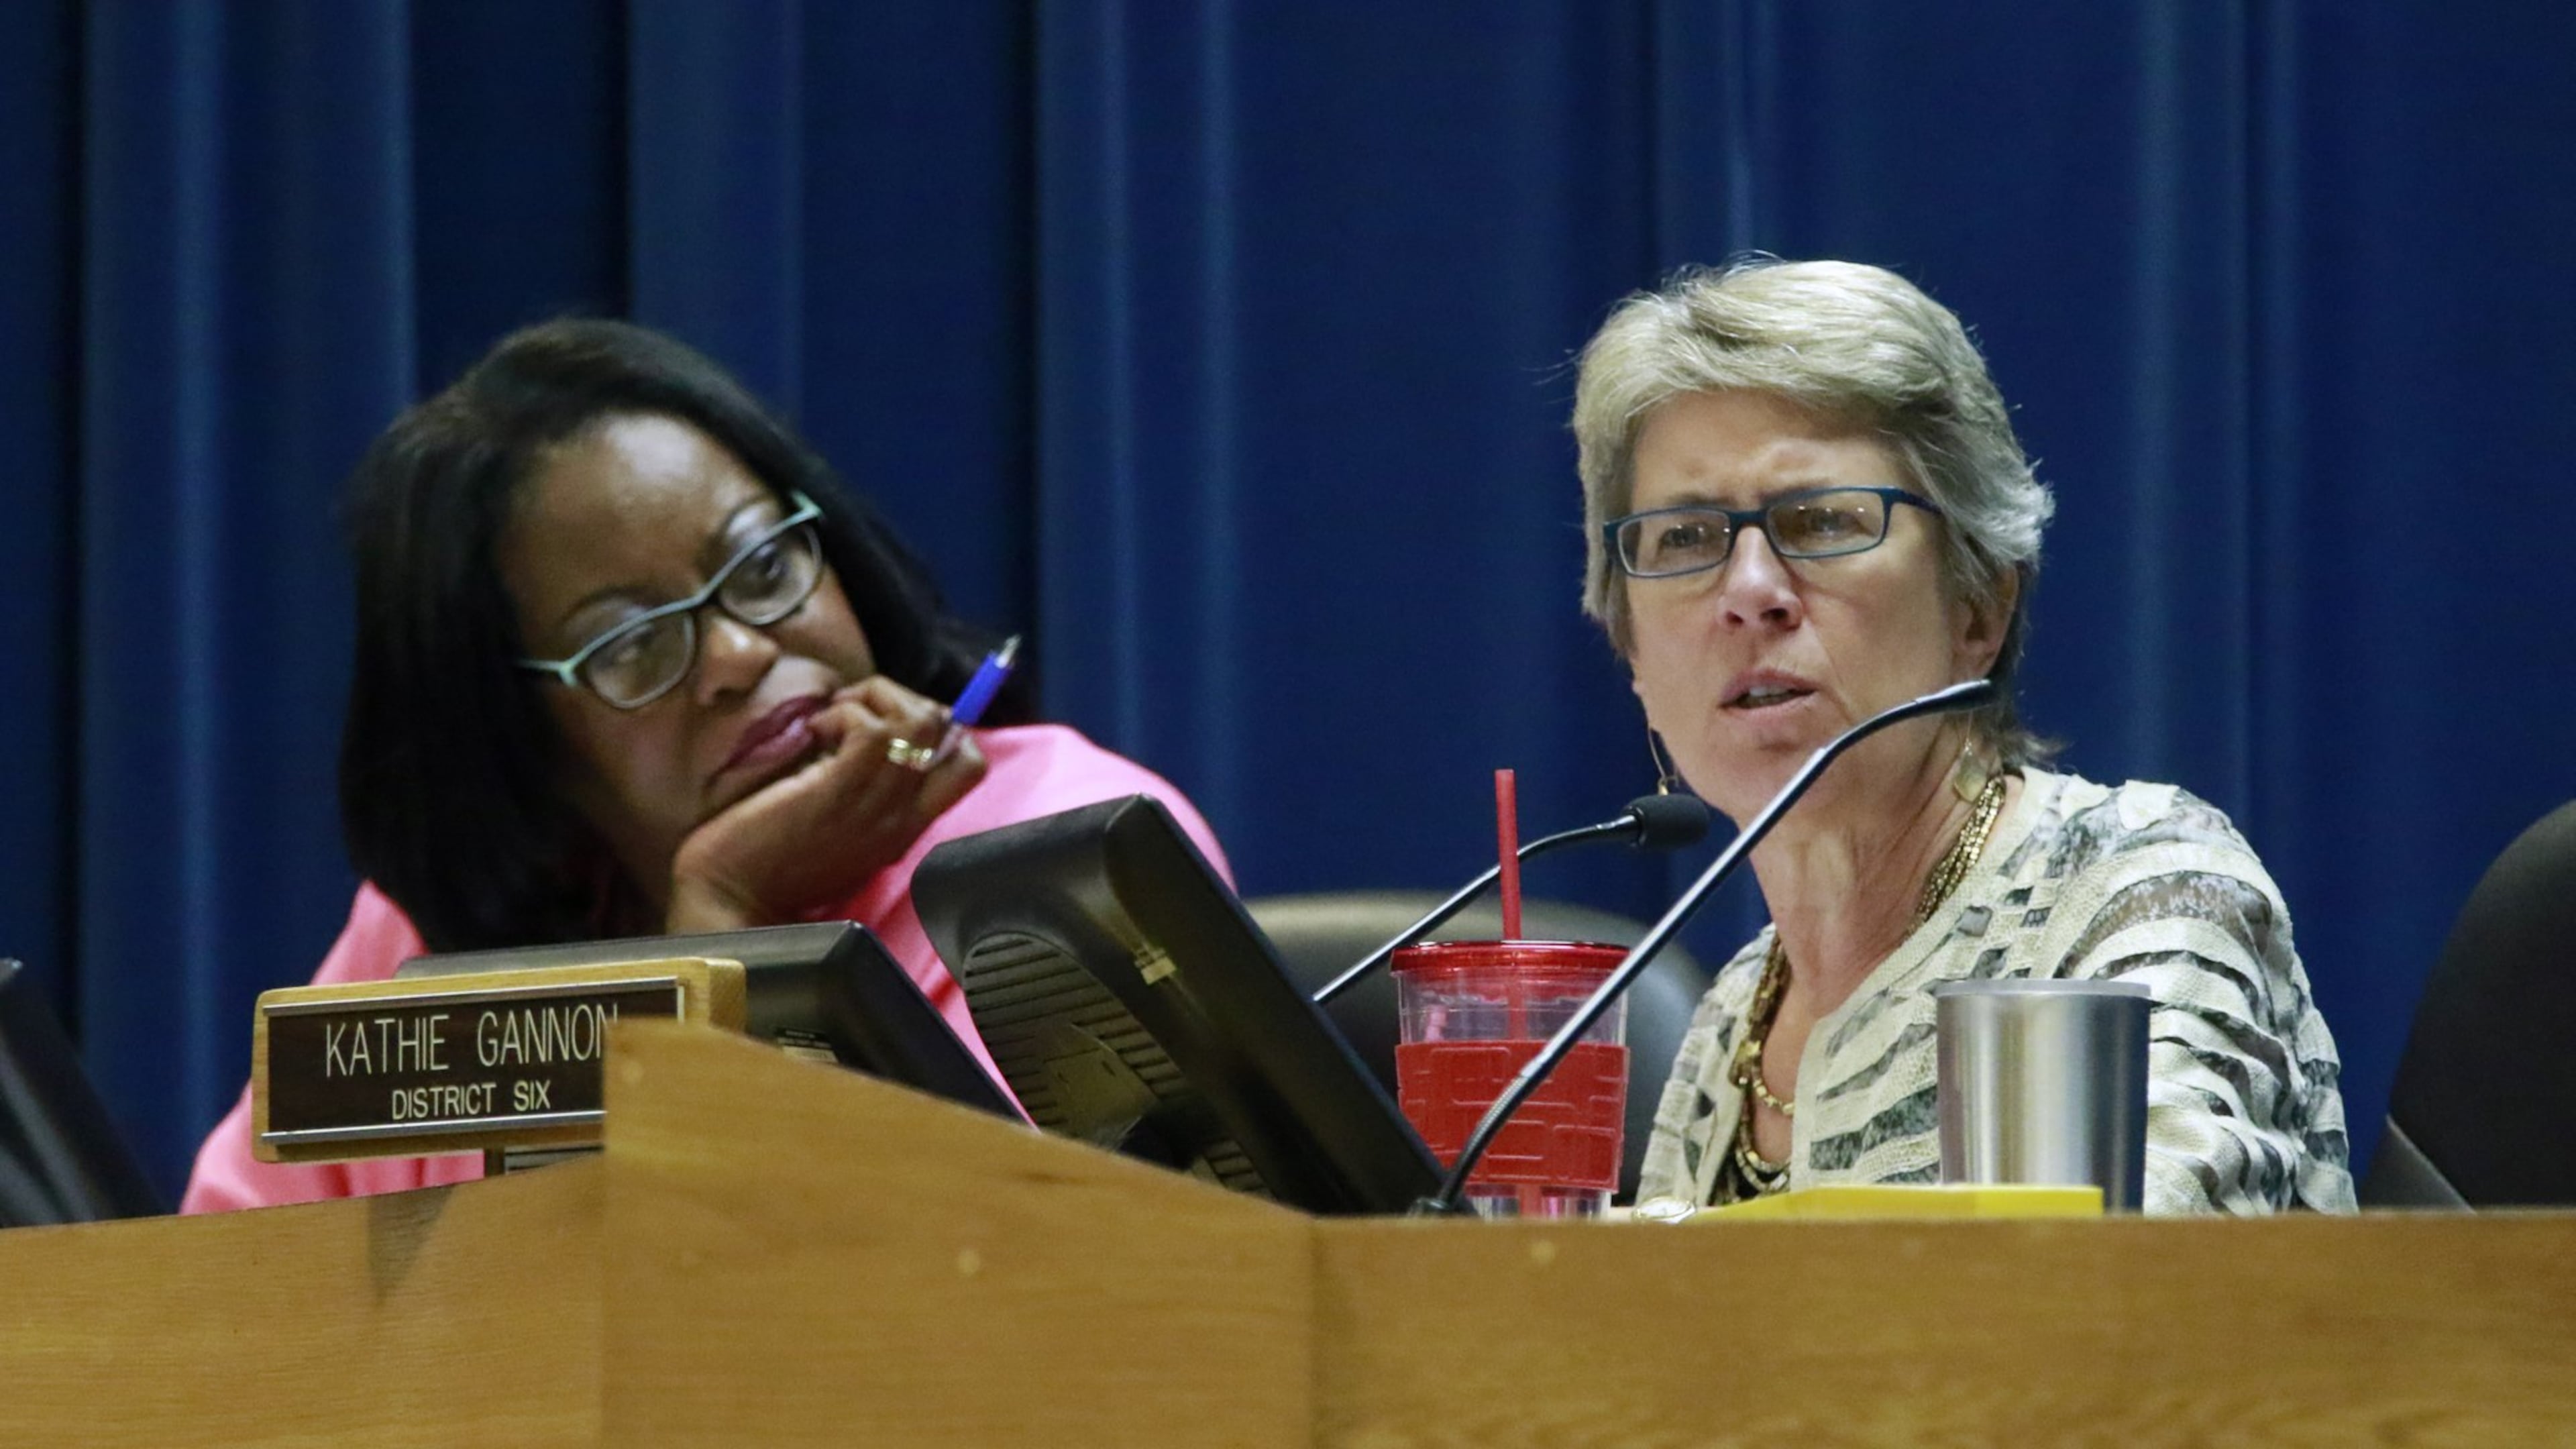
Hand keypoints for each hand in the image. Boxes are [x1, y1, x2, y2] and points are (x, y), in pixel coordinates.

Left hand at [663, 675, 986, 931]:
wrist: (732, 898)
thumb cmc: (773, 860)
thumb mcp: (841, 828)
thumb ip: (868, 794)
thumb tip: (868, 733)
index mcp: (906, 826)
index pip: (968, 765)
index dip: (944, 727)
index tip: (892, 724)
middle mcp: (902, 816)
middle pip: (954, 735)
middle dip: (911, 700)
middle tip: (858, 713)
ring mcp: (875, 805)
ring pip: (918, 721)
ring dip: (873, 699)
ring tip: (833, 719)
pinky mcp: (838, 791)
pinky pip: (870, 728)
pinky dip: (843, 712)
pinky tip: (814, 731)